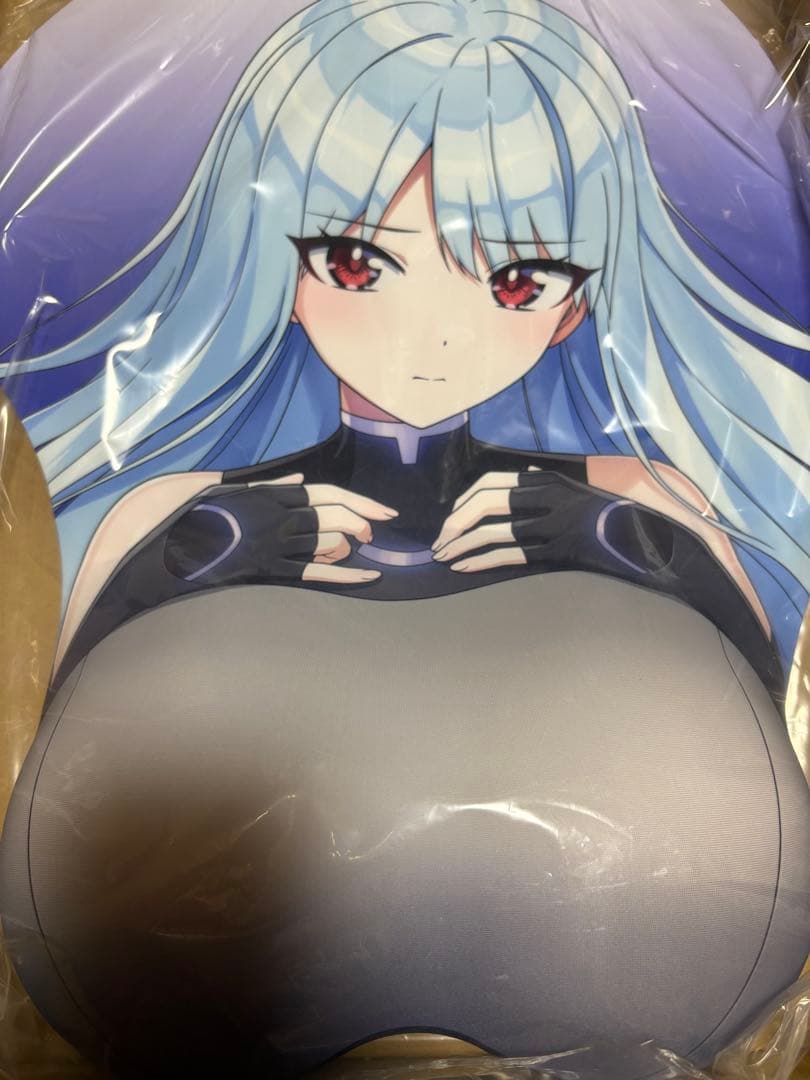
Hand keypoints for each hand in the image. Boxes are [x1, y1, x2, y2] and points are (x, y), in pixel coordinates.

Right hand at [167, 473, 397, 585]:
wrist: (162, 549)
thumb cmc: (191, 515)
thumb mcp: (228, 488)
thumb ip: (267, 484)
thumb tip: (300, 479)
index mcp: (267, 496)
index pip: (324, 494)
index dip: (357, 501)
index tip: (382, 510)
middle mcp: (274, 520)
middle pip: (332, 517)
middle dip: (361, 521)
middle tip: (378, 528)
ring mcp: (271, 547)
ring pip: (325, 545)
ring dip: (345, 547)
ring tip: (352, 547)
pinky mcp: (266, 571)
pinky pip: (313, 574)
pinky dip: (345, 576)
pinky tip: (369, 576)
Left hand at [431, 469, 606, 572]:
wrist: (647, 536)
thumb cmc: (607, 514)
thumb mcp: (577, 490)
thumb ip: (548, 483)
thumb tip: (525, 477)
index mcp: (549, 480)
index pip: (492, 483)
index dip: (463, 502)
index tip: (449, 520)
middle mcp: (549, 496)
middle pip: (486, 503)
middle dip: (455, 524)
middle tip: (440, 542)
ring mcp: (555, 523)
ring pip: (495, 532)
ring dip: (463, 546)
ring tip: (446, 558)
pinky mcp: (561, 550)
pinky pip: (512, 555)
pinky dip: (483, 562)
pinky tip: (466, 568)